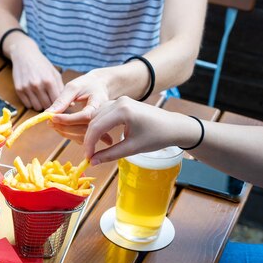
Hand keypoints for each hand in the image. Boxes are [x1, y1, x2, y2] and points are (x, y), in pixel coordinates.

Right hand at [9, 38, 63, 110]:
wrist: (25, 55)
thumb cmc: (42, 65)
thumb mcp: (55, 74)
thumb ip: (61, 89)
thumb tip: (71, 104)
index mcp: (49, 80)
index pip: (56, 101)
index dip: (59, 105)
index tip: (60, 104)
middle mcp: (37, 85)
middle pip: (47, 106)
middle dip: (50, 105)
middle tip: (50, 100)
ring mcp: (27, 88)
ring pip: (37, 107)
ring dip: (40, 105)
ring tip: (41, 98)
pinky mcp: (19, 90)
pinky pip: (27, 105)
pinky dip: (31, 103)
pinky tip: (33, 96)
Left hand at [47, 70, 110, 143]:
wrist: (99, 86)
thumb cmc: (86, 84)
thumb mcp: (74, 87)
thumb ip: (63, 100)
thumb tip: (48, 113)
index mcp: (100, 103)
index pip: (85, 115)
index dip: (68, 119)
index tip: (52, 117)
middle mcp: (102, 117)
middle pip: (84, 129)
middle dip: (64, 127)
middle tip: (49, 122)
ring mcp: (100, 126)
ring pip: (83, 137)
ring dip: (65, 133)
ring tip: (53, 124)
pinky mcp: (94, 131)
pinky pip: (82, 138)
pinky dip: (69, 135)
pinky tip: (60, 127)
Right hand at [82, 97, 199, 163]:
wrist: (174, 127)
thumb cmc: (157, 137)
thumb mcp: (132, 148)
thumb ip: (110, 154)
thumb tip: (92, 162)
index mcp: (122, 111)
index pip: (96, 127)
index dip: (89, 144)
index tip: (88, 158)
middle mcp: (119, 102)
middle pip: (94, 120)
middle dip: (89, 138)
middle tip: (90, 155)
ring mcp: (120, 100)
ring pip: (97, 116)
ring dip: (93, 131)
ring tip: (95, 147)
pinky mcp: (122, 103)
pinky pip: (104, 113)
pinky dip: (99, 124)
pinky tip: (102, 137)